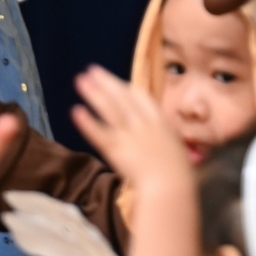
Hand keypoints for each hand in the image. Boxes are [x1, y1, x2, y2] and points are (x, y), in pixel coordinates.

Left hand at [70, 67, 192, 193]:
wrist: (171, 186)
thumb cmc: (179, 174)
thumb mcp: (176, 149)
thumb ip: (165, 140)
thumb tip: (161, 137)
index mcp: (160, 122)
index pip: (141, 98)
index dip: (127, 88)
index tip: (116, 82)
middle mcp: (144, 124)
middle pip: (122, 98)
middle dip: (107, 82)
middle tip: (92, 69)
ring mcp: (129, 136)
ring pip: (110, 110)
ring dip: (94, 94)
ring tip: (80, 80)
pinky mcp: (116, 151)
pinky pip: (100, 134)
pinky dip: (88, 123)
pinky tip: (75, 111)